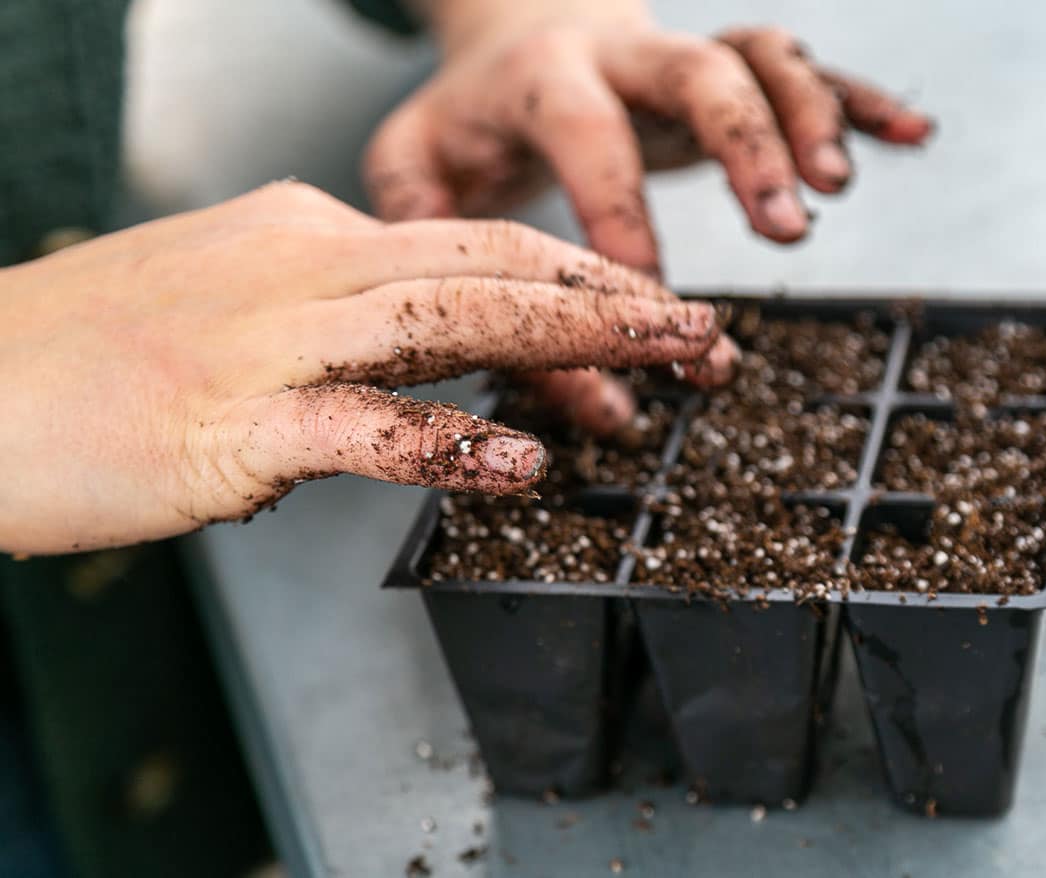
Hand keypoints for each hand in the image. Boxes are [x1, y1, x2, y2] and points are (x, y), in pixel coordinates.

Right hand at [0, 182, 720, 554]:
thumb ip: (321, 322)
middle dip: (613, 292)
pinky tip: (524, 461)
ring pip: (452, 318)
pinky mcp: (232, 420)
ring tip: (671, 356)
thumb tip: (399, 376)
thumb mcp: (220, 301)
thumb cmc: (81, 358)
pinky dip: (451, 440)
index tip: (649, 307)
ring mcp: (271, 339)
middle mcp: (303, 265)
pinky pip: (365, 427)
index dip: (578, 275)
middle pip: (491, 262)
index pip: (473, 242)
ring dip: (576, 336)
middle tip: (706, 327)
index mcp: (306, 233)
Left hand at [363, 3, 931, 431]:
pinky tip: (911, 136)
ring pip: (762, 58)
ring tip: (835, 189)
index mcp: (542, 79)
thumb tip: (558, 390)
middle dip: (747, 147)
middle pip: (698, 72)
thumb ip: (461, 273)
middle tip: (785, 230)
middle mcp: (624, 54)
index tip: (654, 297)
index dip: (622, 212)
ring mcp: (684, 54)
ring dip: (810, 117)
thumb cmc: (472, 123)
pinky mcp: (730, 66)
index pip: (586, 135)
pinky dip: (860, 100)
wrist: (517, 28)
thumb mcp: (418, 175)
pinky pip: (806, 70)